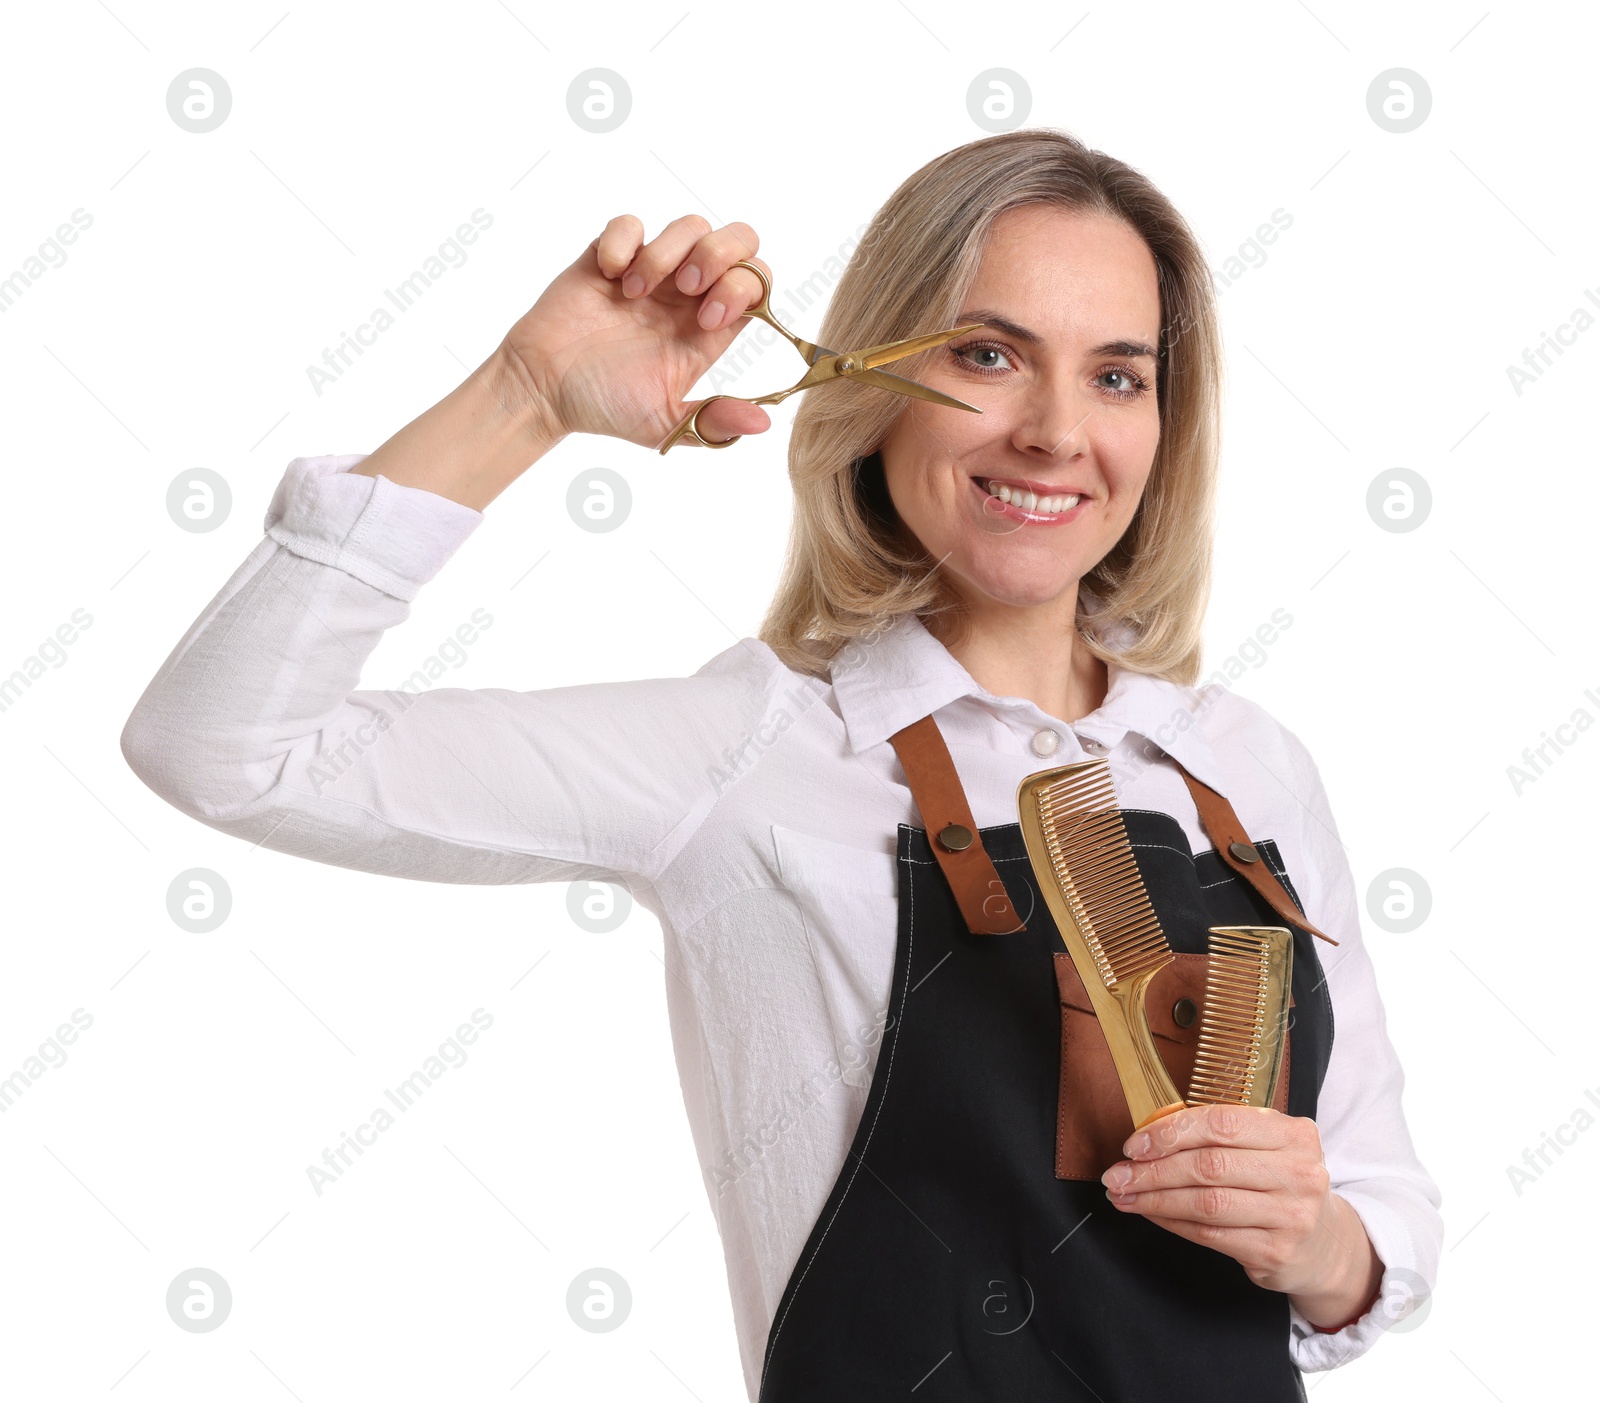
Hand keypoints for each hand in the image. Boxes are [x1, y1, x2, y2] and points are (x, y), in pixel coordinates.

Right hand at [501, 213, 775, 449]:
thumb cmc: (603, 407)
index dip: (744, 291)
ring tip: (634, 293)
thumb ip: (714, 421)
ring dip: (668, 252)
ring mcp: (651, 272)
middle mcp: (687, 296)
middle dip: (721, 254)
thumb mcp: (666, 424)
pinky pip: (631, 222)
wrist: (544, 389)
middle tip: (687, 287)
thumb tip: (764, 423)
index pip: (757, 286)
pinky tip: (608, 274)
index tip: (707, 319)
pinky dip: (623, 242)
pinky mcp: (610, 255)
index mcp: (708, 330)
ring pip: (691, 225)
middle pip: (739, 241)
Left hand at [1099, 1104, 1383, 1325]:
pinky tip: (1153, 1214)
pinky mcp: (1276, 1252)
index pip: (1222, 1124)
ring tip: (1124, 1196)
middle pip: (1209, 1166)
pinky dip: (1172, 1223)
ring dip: (1155, 1199)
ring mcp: (1291, 1216)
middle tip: (1117, 1175)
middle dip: (1153, 1170)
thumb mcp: (1265, 1148)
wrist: (1323, 1243)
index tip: (1134, 1144)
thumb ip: (1219, 1135)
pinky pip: (1210, 1235)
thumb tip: (1145, 1138)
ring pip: (1206, 1204)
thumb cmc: (1279, 1184)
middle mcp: (1299, 1174)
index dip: (1171, 1132)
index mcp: (1294, 1135)